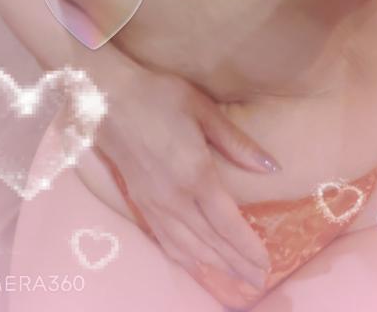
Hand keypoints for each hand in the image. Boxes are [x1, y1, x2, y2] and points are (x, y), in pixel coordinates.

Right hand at [94, 66, 279, 288]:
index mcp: (195, 174)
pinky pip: (165, 240)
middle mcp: (175, 198)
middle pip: (211, 243)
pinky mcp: (139, 202)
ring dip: (214, 267)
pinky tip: (195, 264)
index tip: (266, 264)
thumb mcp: (202, 109)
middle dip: (236, 265)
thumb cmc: (157, 95)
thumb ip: (236, 142)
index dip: (248, 247)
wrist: (104, 98)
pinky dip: (184, 258)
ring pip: (188, 248)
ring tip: (235, 281)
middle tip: (259, 281)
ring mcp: (154, 203)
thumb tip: (272, 167)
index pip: (228, 224)